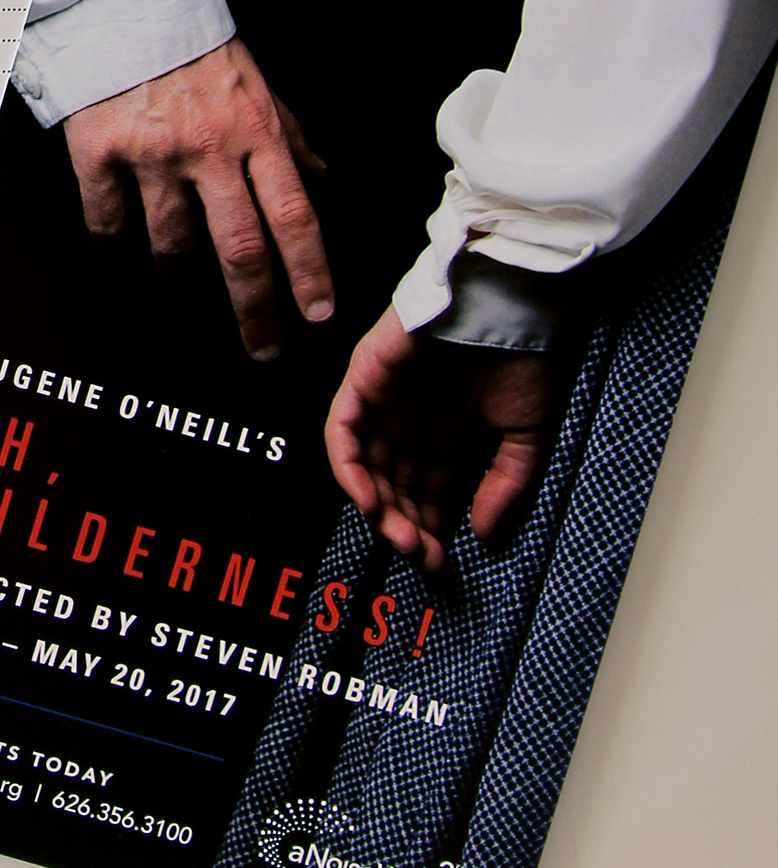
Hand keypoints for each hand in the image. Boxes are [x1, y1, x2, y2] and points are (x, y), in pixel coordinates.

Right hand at [62, 37, 329, 357]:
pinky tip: (120, 245)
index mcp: (255, 129)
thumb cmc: (192, 43)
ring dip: (181, 277)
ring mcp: (152, 153)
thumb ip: (287, 133)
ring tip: (183, 289)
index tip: (318, 313)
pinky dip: (115, 239)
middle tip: (264, 347)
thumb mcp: (255, 82)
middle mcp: (209, 147)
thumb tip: (321, 175)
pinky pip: (108, 219)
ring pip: (173, 244)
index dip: (309, 271)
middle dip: (256, 310)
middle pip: (241, 248)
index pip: (294, 215)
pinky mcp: (100, 151)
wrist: (120, 3)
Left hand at [324, 306, 556, 572]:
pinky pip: (341, 431)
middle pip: (392, 488)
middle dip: (404, 528)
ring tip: (402, 538)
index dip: (429, 533)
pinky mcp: (363, 377)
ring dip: (378, 509)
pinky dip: (348, 469)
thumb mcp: (525, 434)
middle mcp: (411, 423)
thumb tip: (483, 533)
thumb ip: (505, 483)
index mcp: (448, 438)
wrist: (511, 301)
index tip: (438, 566)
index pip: (424, 498)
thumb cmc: (525, 356)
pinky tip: (369, 502)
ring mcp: (385, 401)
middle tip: (422, 557)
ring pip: (364, 467)